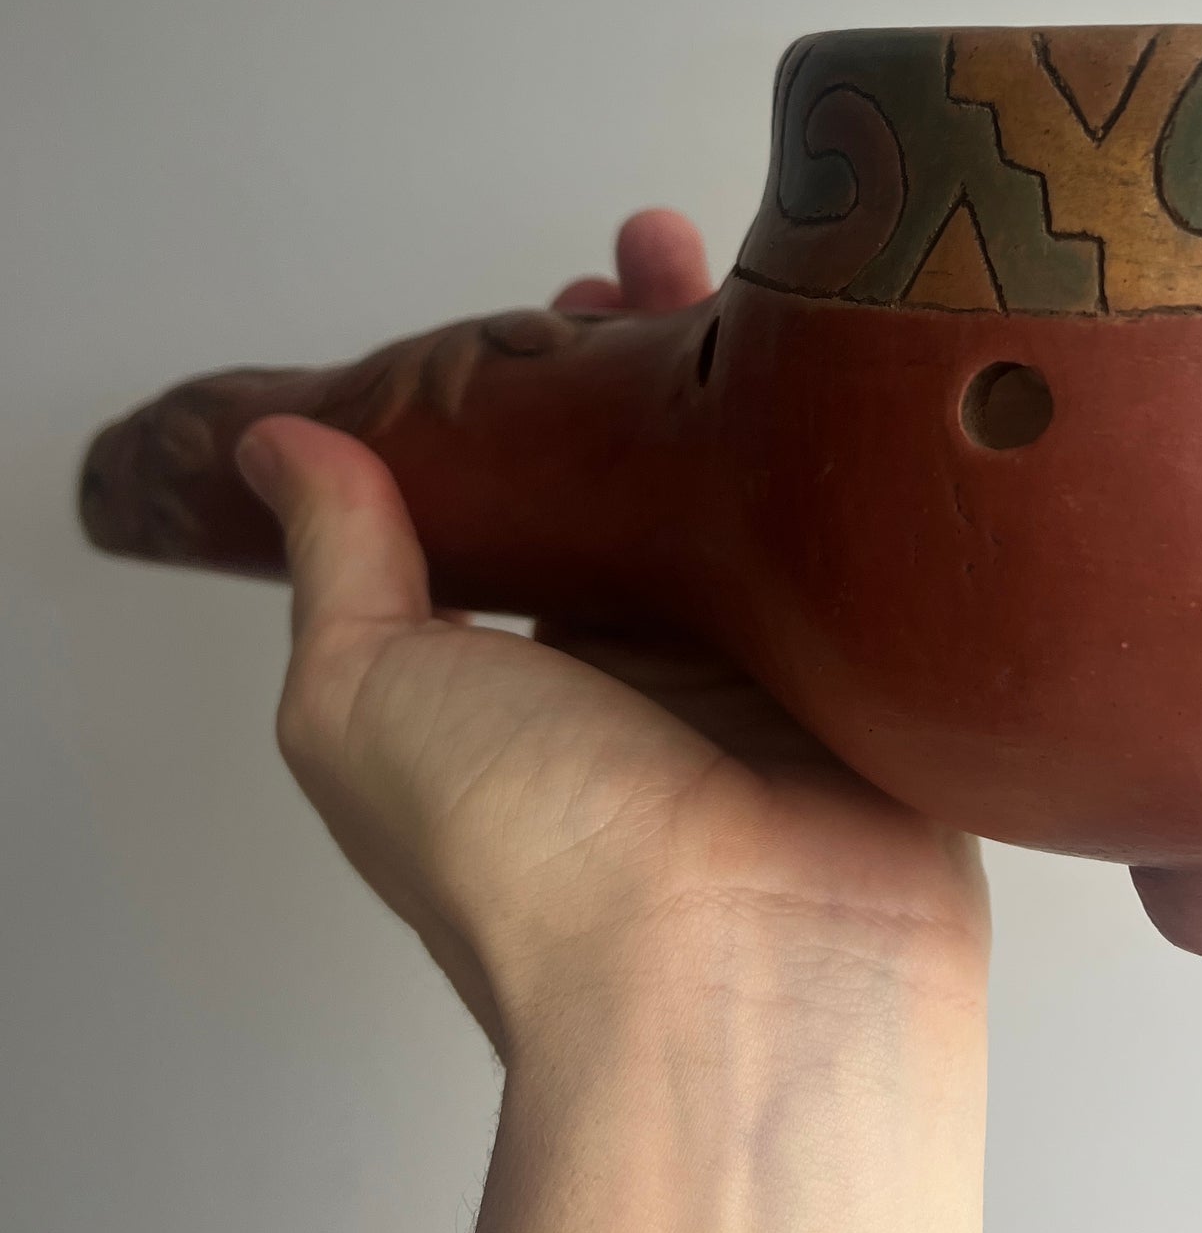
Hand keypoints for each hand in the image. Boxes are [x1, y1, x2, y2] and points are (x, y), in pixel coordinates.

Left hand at [236, 209, 989, 1061]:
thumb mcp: (365, 693)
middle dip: (666, 357)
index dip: (553, 386)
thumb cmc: (537, 863)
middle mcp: (658, 670)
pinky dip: (881, 481)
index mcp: (532, 672)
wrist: (733, 978)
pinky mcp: (887, 689)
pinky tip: (884, 386)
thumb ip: (341, 561)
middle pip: (664, 476)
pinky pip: (882, 563)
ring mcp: (784, 676)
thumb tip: (281, 449)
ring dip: (777, 396)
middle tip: (674, 254)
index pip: (544, 492)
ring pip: (780, 501)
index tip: (572, 289)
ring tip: (777, 279)